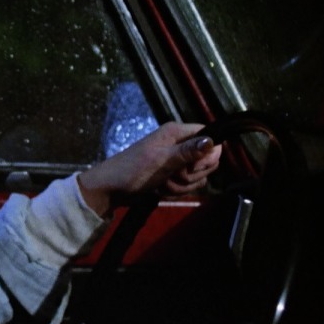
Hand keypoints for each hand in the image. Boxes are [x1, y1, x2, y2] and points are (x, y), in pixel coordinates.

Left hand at [77, 122, 221, 214]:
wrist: (111, 189)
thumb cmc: (132, 170)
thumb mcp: (161, 160)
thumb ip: (188, 151)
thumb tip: (212, 140)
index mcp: (177, 133)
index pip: (212, 139)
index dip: (208, 156)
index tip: (193, 166)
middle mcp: (180, 144)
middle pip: (208, 161)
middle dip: (191, 175)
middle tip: (172, 176)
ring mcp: (177, 161)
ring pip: (198, 177)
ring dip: (181, 185)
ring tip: (161, 183)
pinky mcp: (173, 176)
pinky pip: (188, 186)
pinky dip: (175, 191)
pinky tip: (160, 190)